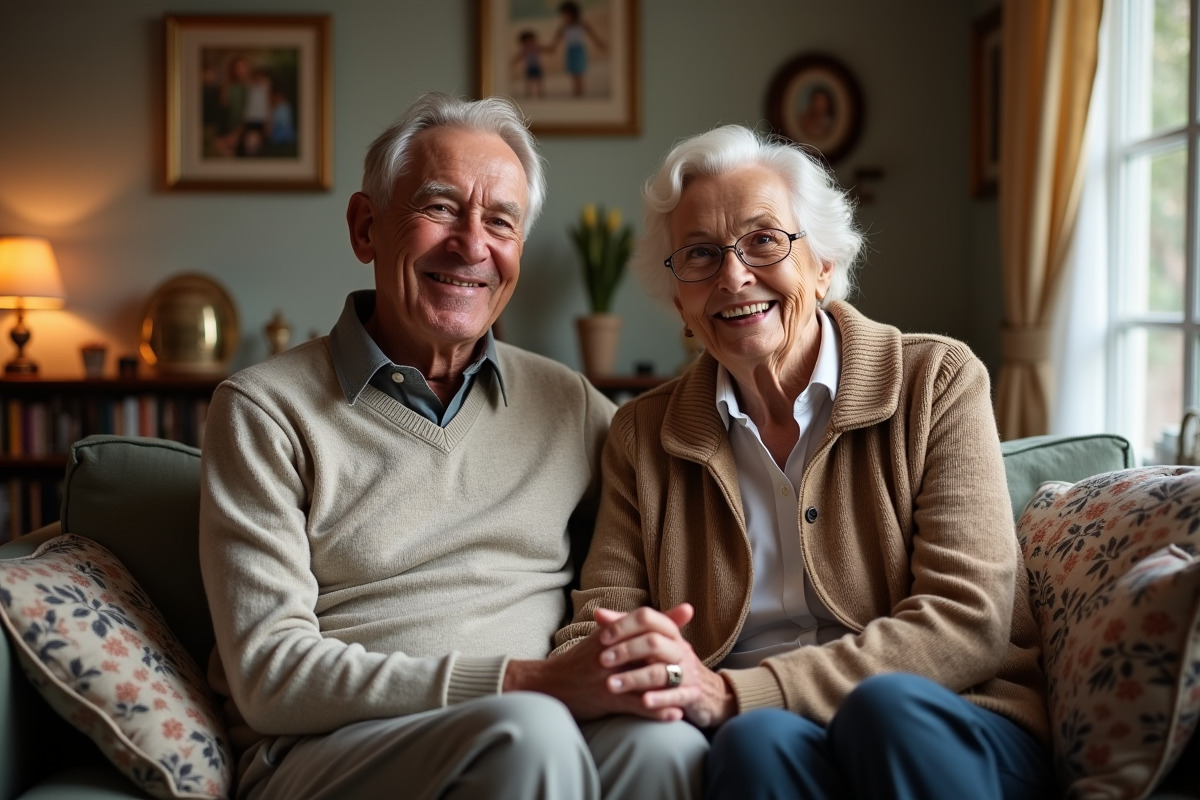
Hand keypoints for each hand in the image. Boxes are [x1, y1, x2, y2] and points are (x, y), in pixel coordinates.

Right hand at [503, 609, 686, 721]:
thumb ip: (623, 623)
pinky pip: (638, 705)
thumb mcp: (599, 638)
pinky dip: (658, 710)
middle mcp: (610, 653)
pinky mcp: (607, 699)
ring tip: (692, 691)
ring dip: (672, 687)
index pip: (641, 622)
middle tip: (696, 659)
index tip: (689, 612)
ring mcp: (609, 676)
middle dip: (674, 654)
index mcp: (609, 635)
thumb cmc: (579, 661)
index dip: (666, 618)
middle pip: (648, 649)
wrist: (550, 685)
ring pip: (647, 679)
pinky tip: (675, 714)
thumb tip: (646, 610)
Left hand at [595, 603, 735, 728]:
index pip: (648, 618)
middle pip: (653, 642)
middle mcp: (680, 649)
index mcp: (669, 632)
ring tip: (611, 686)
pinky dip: (660, 699)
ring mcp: (688, 672)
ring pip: (661, 672)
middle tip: (602, 660)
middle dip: (626, 650)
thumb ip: (625, 628)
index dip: (624, 625)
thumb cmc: (668, 663)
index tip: (602, 637)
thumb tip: (598, 613)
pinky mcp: (693, 695)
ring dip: (634, 678)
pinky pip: (677, 696)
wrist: (707, 692)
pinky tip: (643, 702)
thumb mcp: (652, 644)